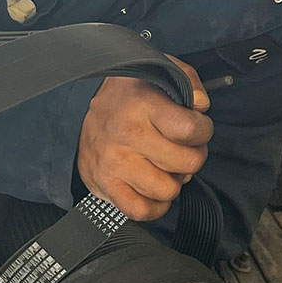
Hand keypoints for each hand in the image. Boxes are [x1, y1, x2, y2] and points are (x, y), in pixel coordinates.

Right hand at [77, 55, 211, 220]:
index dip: (203, 130)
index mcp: (142, 104)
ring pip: (168, 190)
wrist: (78, 109)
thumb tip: (200, 106)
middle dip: (192, 157)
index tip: (197, 128)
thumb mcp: (160, 71)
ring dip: (172, 182)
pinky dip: (155, 206)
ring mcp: (115, 163)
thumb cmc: (127, 95)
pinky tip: (153, 189)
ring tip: (163, 167)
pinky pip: (142, 211)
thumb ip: (189, 81)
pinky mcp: (106, 185)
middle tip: (180, 148)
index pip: (191, 129)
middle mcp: (128, 135)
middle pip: (186, 163)